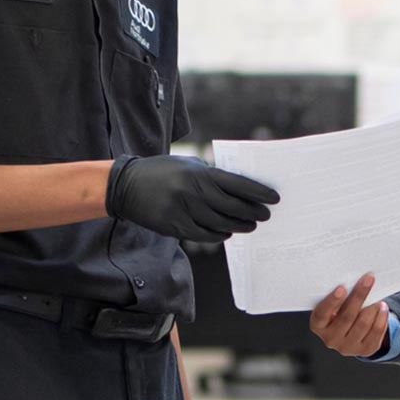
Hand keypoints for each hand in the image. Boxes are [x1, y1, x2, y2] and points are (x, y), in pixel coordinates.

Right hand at [107, 155, 278, 242]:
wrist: (126, 185)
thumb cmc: (161, 171)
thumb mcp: (187, 165)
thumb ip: (211, 175)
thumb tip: (240, 188)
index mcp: (200, 174)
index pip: (238, 184)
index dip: (259, 192)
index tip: (274, 198)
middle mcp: (194, 193)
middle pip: (234, 207)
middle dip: (253, 212)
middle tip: (265, 215)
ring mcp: (185, 211)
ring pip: (221, 224)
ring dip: (240, 226)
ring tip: (250, 225)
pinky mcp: (175, 227)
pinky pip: (205, 234)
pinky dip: (219, 235)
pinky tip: (227, 232)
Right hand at [308, 274, 390, 357]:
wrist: (350, 330)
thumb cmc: (340, 311)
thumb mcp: (334, 305)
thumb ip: (340, 296)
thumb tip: (355, 281)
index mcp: (318, 325)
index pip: (322, 314)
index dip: (332, 301)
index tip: (341, 288)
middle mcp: (330, 339)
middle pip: (347, 317)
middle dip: (359, 296)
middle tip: (367, 280)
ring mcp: (347, 347)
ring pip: (363, 324)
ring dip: (372, 307)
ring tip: (376, 297)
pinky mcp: (364, 350)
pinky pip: (376, 332)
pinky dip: (381, 317)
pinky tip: (382, 308)